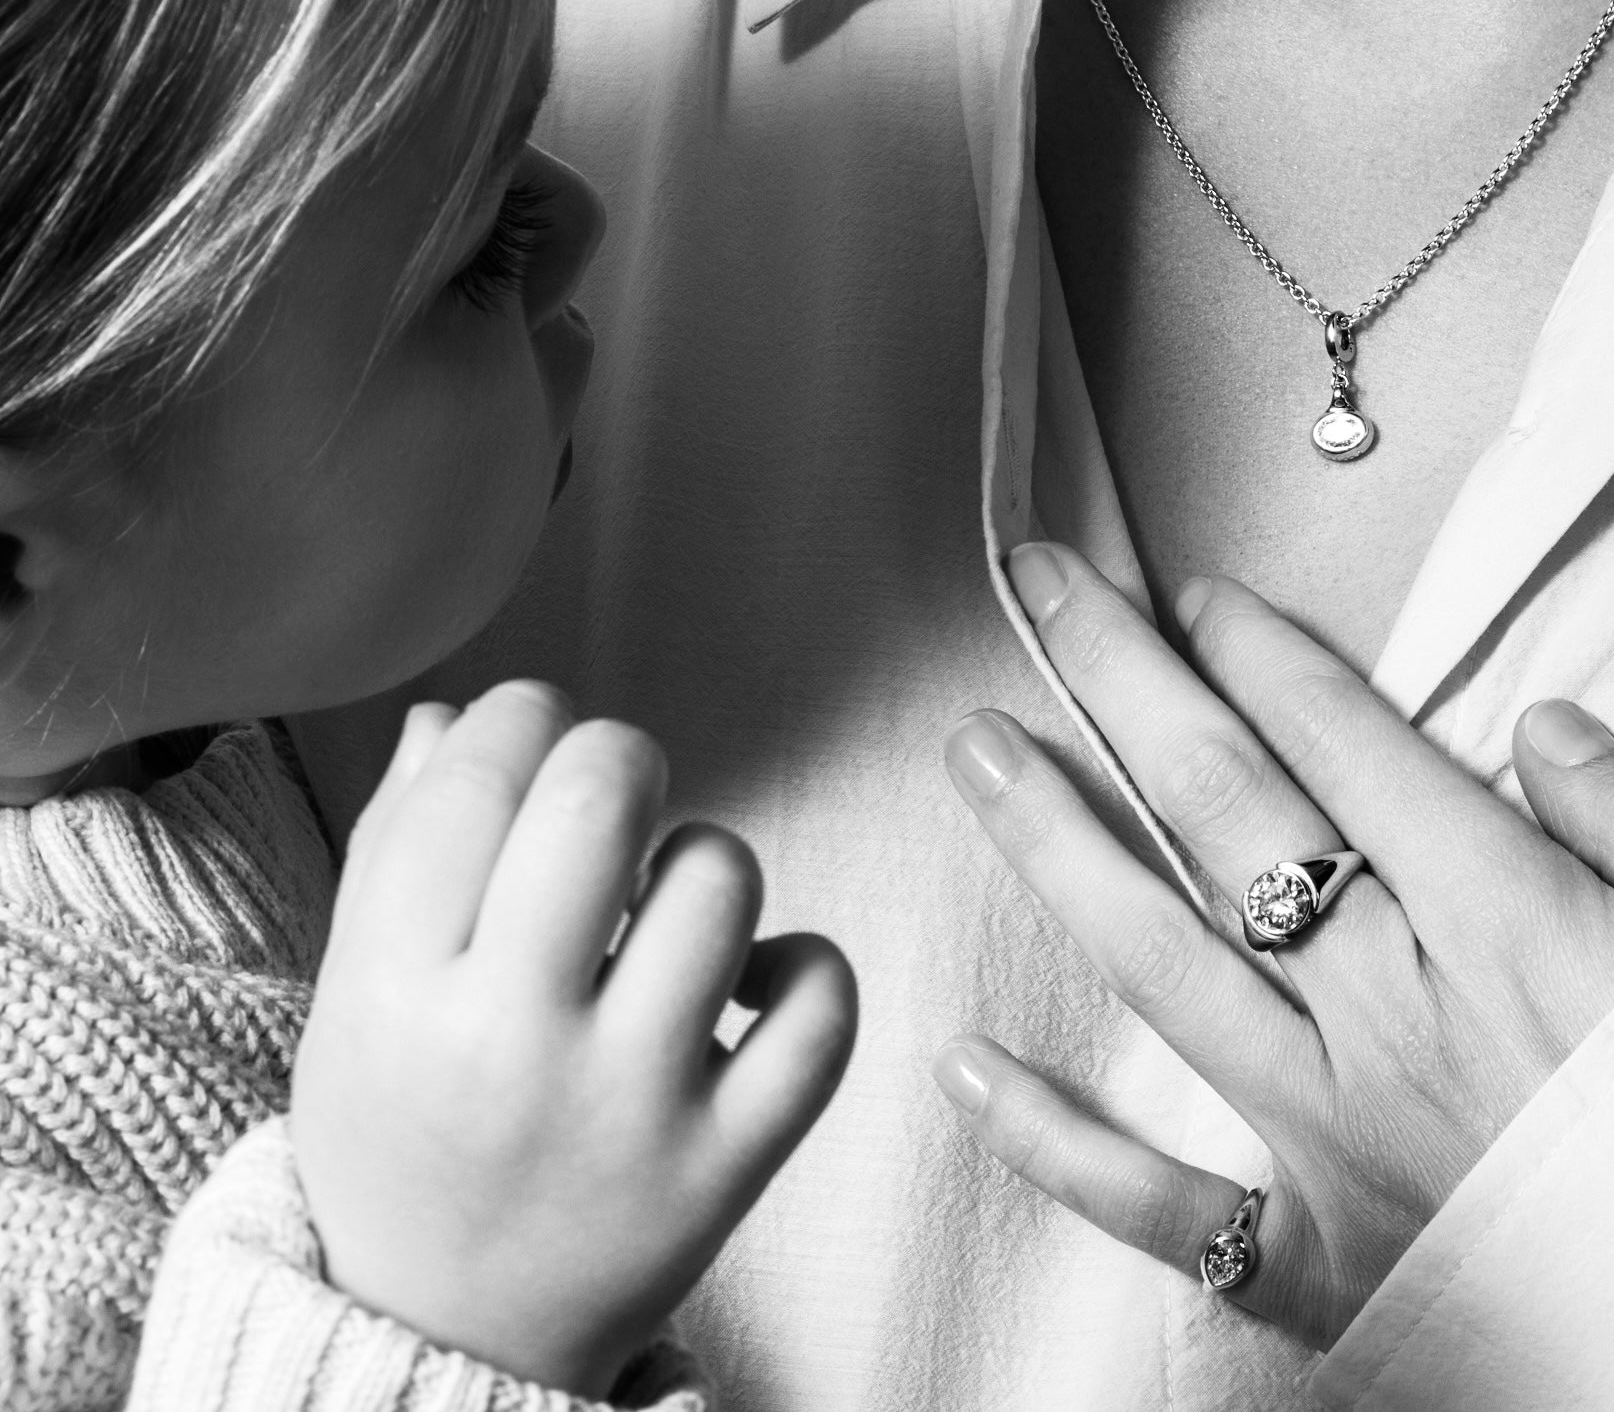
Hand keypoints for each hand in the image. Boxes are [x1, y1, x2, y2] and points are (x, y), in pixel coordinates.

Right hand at [291, 680, 857, 1398]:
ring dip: (701, 859)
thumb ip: (395, 845)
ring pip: (719, 881)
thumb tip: (451, 712)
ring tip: (660, 909)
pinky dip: (803, 968)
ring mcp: (629, 1111)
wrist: (441, 1340)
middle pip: (601, 800)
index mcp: (394, 994)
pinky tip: (745, 983)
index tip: (532, 733)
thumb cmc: (401, 1136)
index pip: (476, 779)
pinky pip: (820, 1012)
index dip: (521, 716)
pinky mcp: (724, 1167)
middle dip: (618, 756)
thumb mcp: (354, 997)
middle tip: (610, 797)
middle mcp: (511, 1047)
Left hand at [933, 546, 1613, 1347]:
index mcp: (1513, 931)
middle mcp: (1400, 1024)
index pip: (1347, 748)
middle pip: (1227, 814)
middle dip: (1125, 682)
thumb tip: (1541, 731)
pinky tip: (968, 1070)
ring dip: (1057, 846)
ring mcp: (1347, 1148)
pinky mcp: (1328, 1274)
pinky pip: (1166, 1206)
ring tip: (978, 748)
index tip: (1192, 592)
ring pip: (1163, 967)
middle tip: (1039, 584)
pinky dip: (1059, 1143)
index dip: (1259, 654)